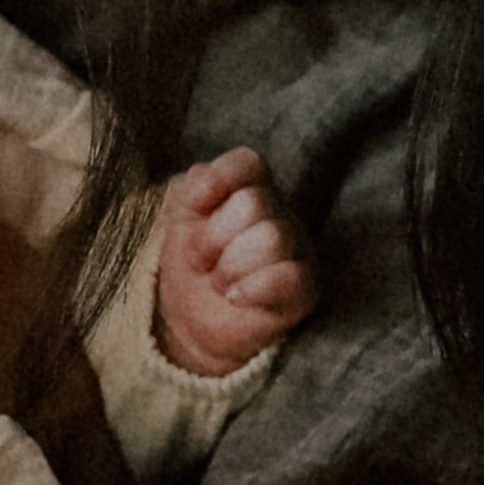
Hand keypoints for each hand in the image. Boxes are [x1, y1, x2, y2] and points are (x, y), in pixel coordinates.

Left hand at [154, 146, 318, 376]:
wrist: (191, 321)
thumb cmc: (192, 265)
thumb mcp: (178, 219)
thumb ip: (191, 187)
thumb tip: (206, 177)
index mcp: (251, 190)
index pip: (250, 163)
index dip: (222, 177)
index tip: (195, 204)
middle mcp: (280, 215)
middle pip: (254, 203)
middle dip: (213, 237)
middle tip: (201, 260)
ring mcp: (297, 251)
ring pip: (272, 238)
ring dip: (229, 266)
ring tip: (218, 282)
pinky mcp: (305, 290)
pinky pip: (290, 277)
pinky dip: (253, 288)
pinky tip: (234, 297)